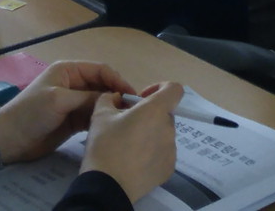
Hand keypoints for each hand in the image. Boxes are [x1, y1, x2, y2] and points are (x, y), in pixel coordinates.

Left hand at [0, 62, 138, 162]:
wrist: (11, 139)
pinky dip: (103, 119)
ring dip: (111, 108)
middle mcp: (73, 84)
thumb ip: (88, 97)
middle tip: (132, 110)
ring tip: (125, 119)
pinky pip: (93, 116)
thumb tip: (114, 98)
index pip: (100, 70)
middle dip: (117, 94)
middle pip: (102, 85)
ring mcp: (74, 102)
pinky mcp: (73, 120)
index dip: (117, 80)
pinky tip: (112, 126)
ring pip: (100, 102)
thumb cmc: (32, 112)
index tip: (132, 94)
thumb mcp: (59, 100)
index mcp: (68, 71)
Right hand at [81, 82, 182, 199]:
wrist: (107, 186)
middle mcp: (169, 128)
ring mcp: (171, 150)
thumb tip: (117, 99)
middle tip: (128, 125)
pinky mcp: (170, 168)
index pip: (174, 89)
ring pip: (163, 134)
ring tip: (129, 147)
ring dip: (150, 134)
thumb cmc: (105, 145)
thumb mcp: (100, 115)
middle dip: (149, 115)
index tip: (142, 98)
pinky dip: (152, 153)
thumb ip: (110, 99)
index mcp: (155, 111)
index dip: (160, 88)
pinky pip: (163, 153)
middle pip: (165, 114)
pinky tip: (135, 162)